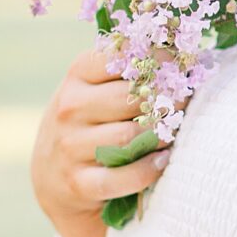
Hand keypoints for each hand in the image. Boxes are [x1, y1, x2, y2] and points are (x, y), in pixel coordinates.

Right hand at [30, 44, 171, 227]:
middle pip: (128, 98)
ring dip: (159, 135)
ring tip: (174, 132)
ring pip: (128, 137)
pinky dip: (147, 169)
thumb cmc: (88, 121)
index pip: (119, 58)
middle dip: (163, 100)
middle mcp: (69, 108)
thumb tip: (177, 53)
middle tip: (184, 103)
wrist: (52, 174)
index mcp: (77, 76)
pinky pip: (122, 176)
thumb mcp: (94, 87)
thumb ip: (126, 71)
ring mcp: (71, 146)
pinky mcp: (79, 182)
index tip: (177, 66)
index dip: (155, 60)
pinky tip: (162, 161)